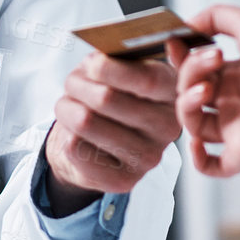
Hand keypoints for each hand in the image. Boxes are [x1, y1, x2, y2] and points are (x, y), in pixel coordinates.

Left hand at [45, 52, 181, 197]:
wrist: (97, 141)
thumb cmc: (111, 93)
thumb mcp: (119, 67)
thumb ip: (117, 58)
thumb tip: (98, 61)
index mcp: (173, 92)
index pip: (147, 80)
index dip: (112, 69)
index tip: (91, 63)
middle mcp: (168, 128)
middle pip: (106, 98)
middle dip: (77, 84)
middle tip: (73, 83)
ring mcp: (149, 157)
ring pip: (86, 122)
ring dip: (66, 108)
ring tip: (69, 106)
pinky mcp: (124, 181)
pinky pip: (75, 147)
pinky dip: (66, 135)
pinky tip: (77, 135)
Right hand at [166, 6, 239, 177]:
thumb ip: (213, 18)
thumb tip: (185, 27)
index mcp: (237, 76)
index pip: (195, 74)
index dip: (182, 62)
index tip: (177, 45)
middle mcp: (235, 102)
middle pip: (190, 96)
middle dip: (188, 74)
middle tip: (213, 59)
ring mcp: (238, 128)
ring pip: (194, 126)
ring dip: (187, 105)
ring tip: (206, 88)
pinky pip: (215, 167)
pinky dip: (199, 159)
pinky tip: (196, 140)